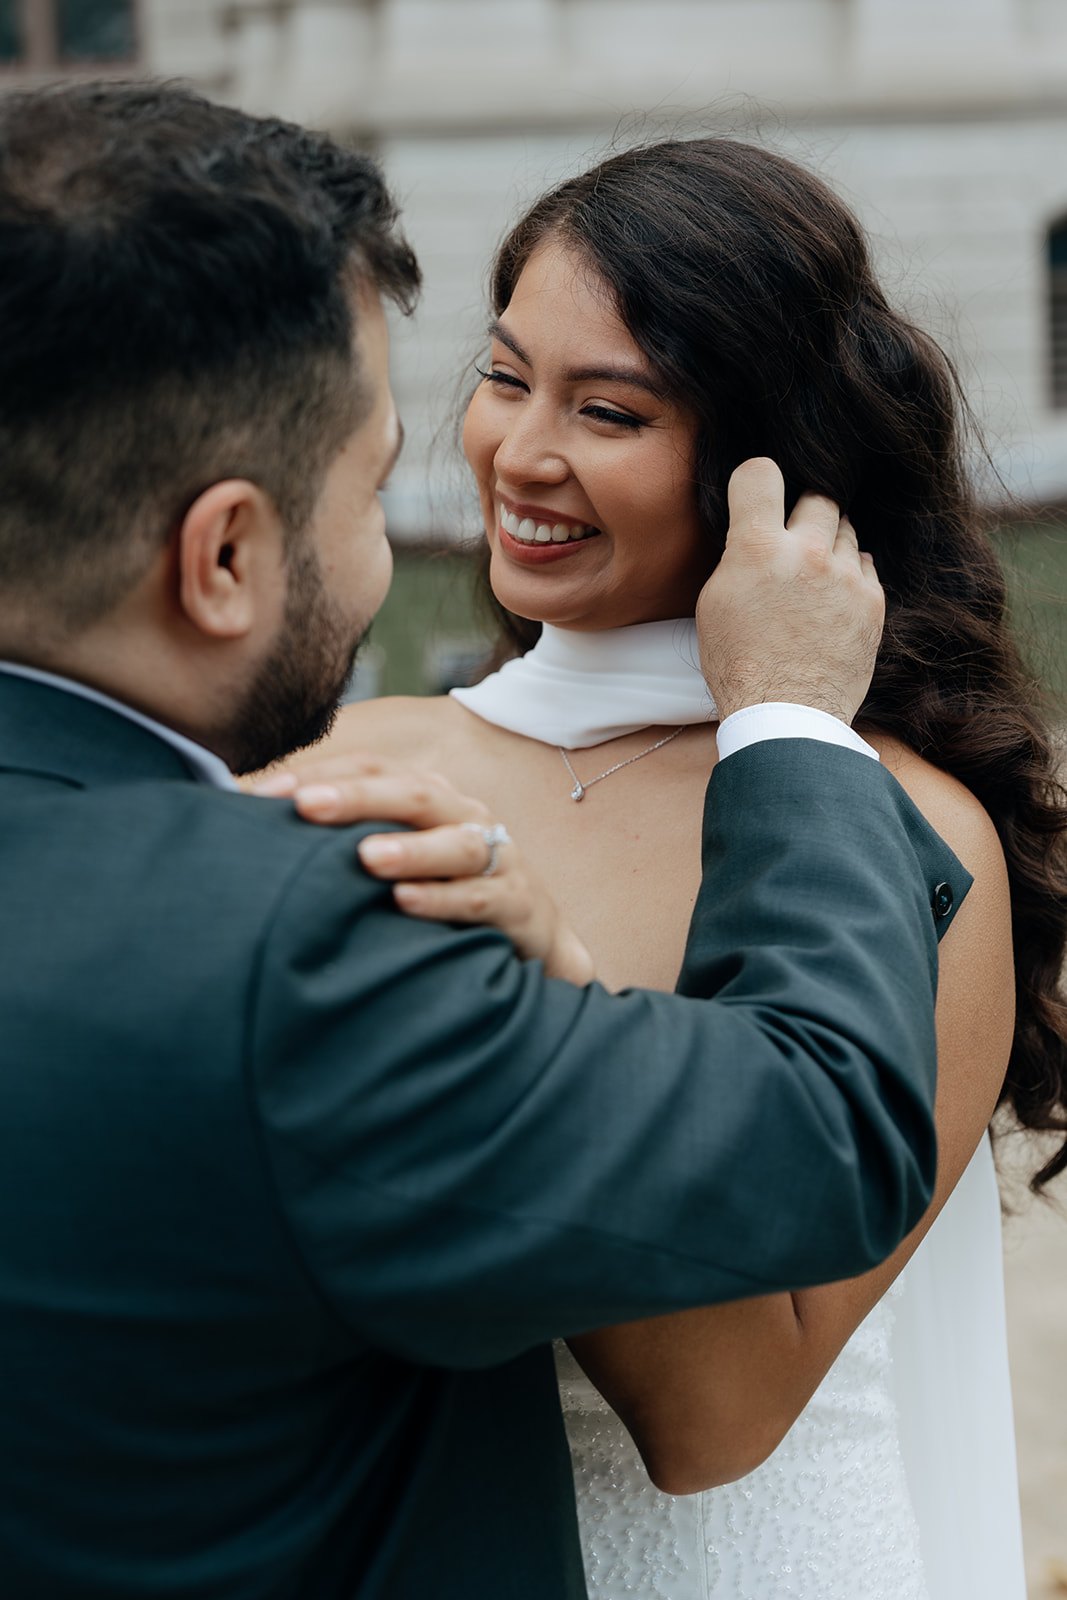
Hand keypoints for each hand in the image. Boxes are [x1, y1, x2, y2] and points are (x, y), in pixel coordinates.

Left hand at [252, 753, 594, 985]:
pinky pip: (479, 897)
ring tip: (365, 856)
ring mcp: (496, 857)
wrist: (533, 936)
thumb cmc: (443, 889)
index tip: (262, 793)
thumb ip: (340, 837)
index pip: (374, 769)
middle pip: (413, 793)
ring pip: (455, 844)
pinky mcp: (518, 903)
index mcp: (431, 797)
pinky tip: (405, 902)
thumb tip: (245, 818)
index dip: (321, 773)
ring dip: (409, 848)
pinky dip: (442, 898)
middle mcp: (465, 816)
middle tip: (305, 806)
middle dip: (357, 797)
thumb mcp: (397, 855)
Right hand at [697, 458, 883, 724]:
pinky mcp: (873, 601)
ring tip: (809, 579)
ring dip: (827, 544)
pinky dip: (848, 574)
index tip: (756, 496)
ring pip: (844, 529)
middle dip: (801, 513)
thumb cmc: (740, 664)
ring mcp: (847, 576)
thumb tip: (753, 530)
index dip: (756, 481)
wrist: (787, 714)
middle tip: (788, 543)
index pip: (761, 472)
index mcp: (758, 548)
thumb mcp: (716, 602)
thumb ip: (739, 555)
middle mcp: (807, 552)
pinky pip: (864, 564)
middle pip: (817, 495)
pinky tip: (830, 600)